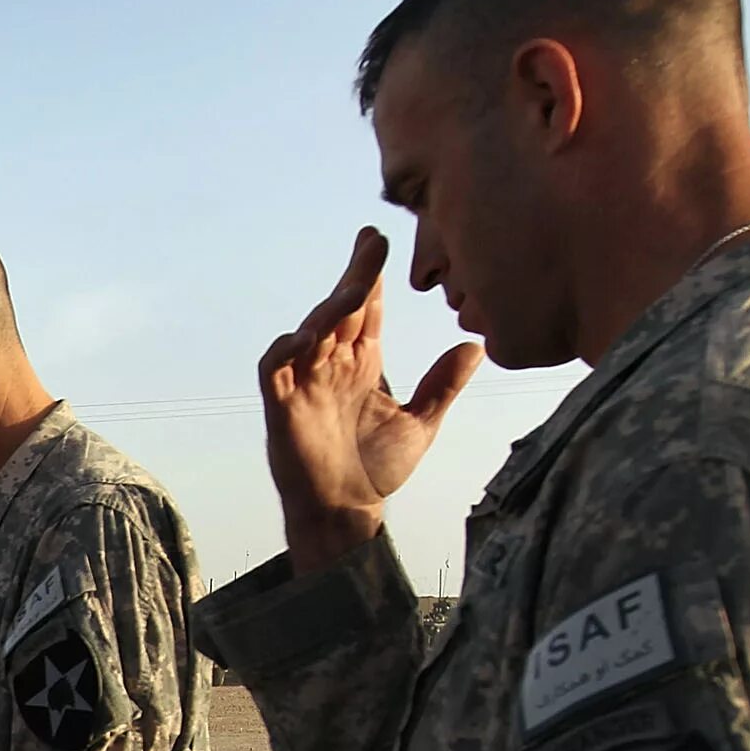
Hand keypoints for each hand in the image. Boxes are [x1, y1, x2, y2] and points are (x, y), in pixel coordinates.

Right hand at [257, 229, 481, 572]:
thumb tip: (474, 345)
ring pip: (311, 330)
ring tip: (354, 290)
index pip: (367, 308)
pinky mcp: (282, 406)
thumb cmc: (375, 470)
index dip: (370, 273)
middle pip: (341, 308)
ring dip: (329, 308)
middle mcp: (332, 366)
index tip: (377, 238)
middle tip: (372, 244)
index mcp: (362, 364)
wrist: (346, 513)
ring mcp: (304, 384)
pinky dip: (286, 349)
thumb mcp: (421, 423)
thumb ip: (443, 385)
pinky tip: (307, 338)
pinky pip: (275, 367)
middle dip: (355, 275)